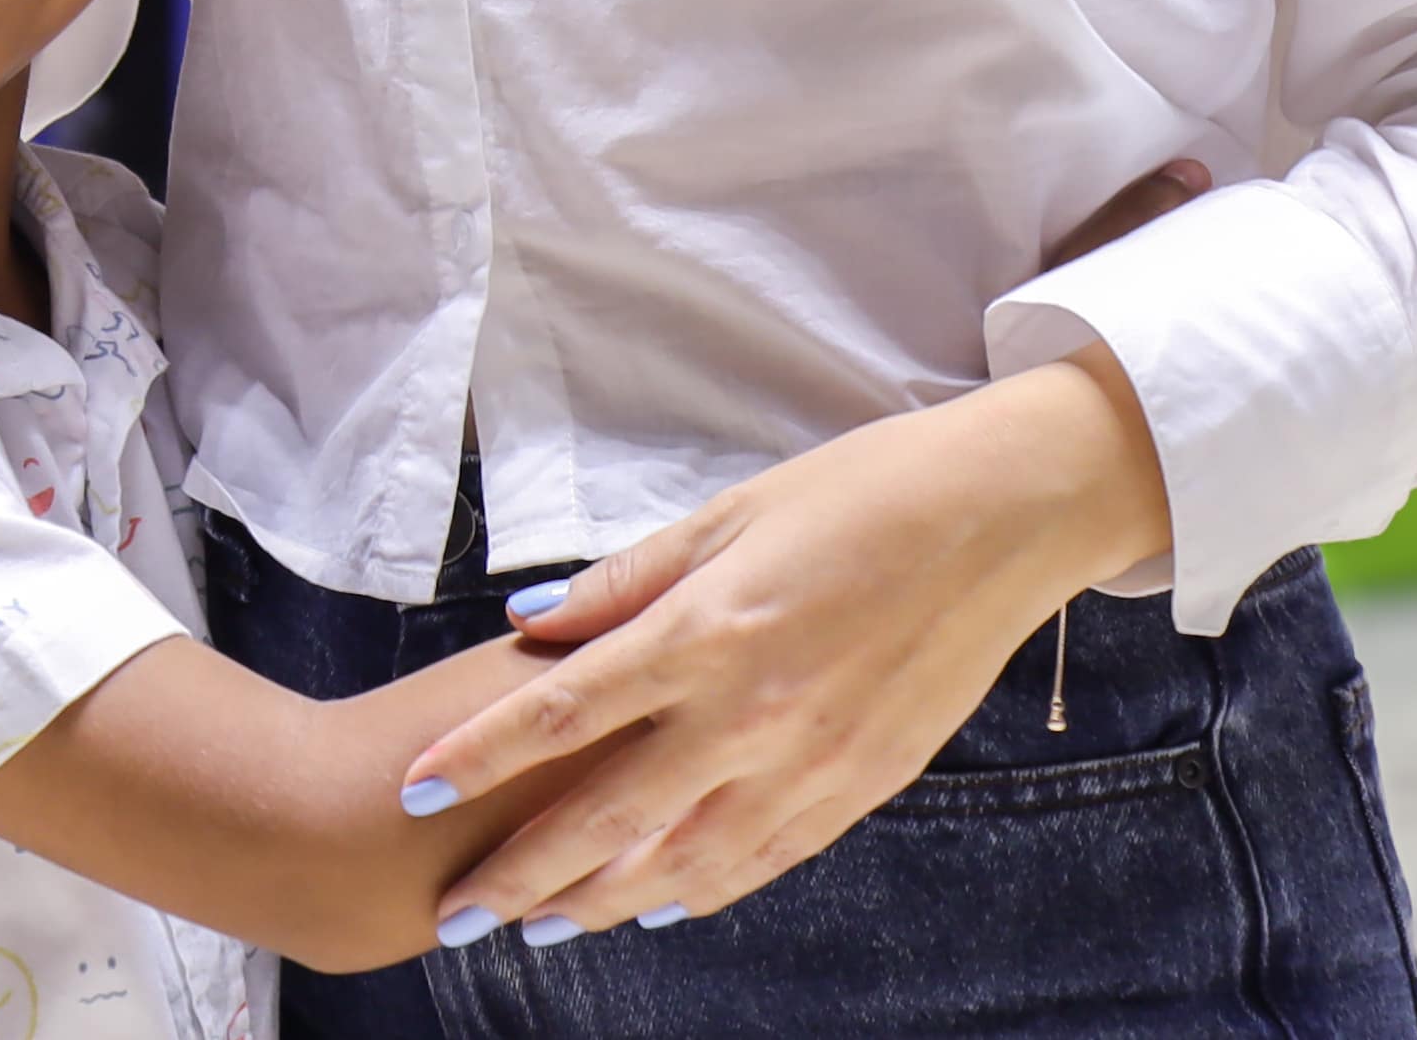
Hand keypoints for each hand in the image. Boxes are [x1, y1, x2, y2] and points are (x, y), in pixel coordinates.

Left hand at [397, 343, 1171, 938]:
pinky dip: (700, 892)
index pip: (565, 710)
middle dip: (522, 874)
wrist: (1004, 514)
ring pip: (683, 861)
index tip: (412, 790)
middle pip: (608, 816)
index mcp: (711, 628)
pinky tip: (657, 908)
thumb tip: (531, 626)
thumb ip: (628, 583)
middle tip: (454, 915)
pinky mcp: (863, 784)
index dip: (481, 755)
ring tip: (536, 927)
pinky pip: (764, 858)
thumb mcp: (733, 512)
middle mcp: (753, 710)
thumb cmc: (864, 490)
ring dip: (601, 902)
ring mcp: (812, 759)